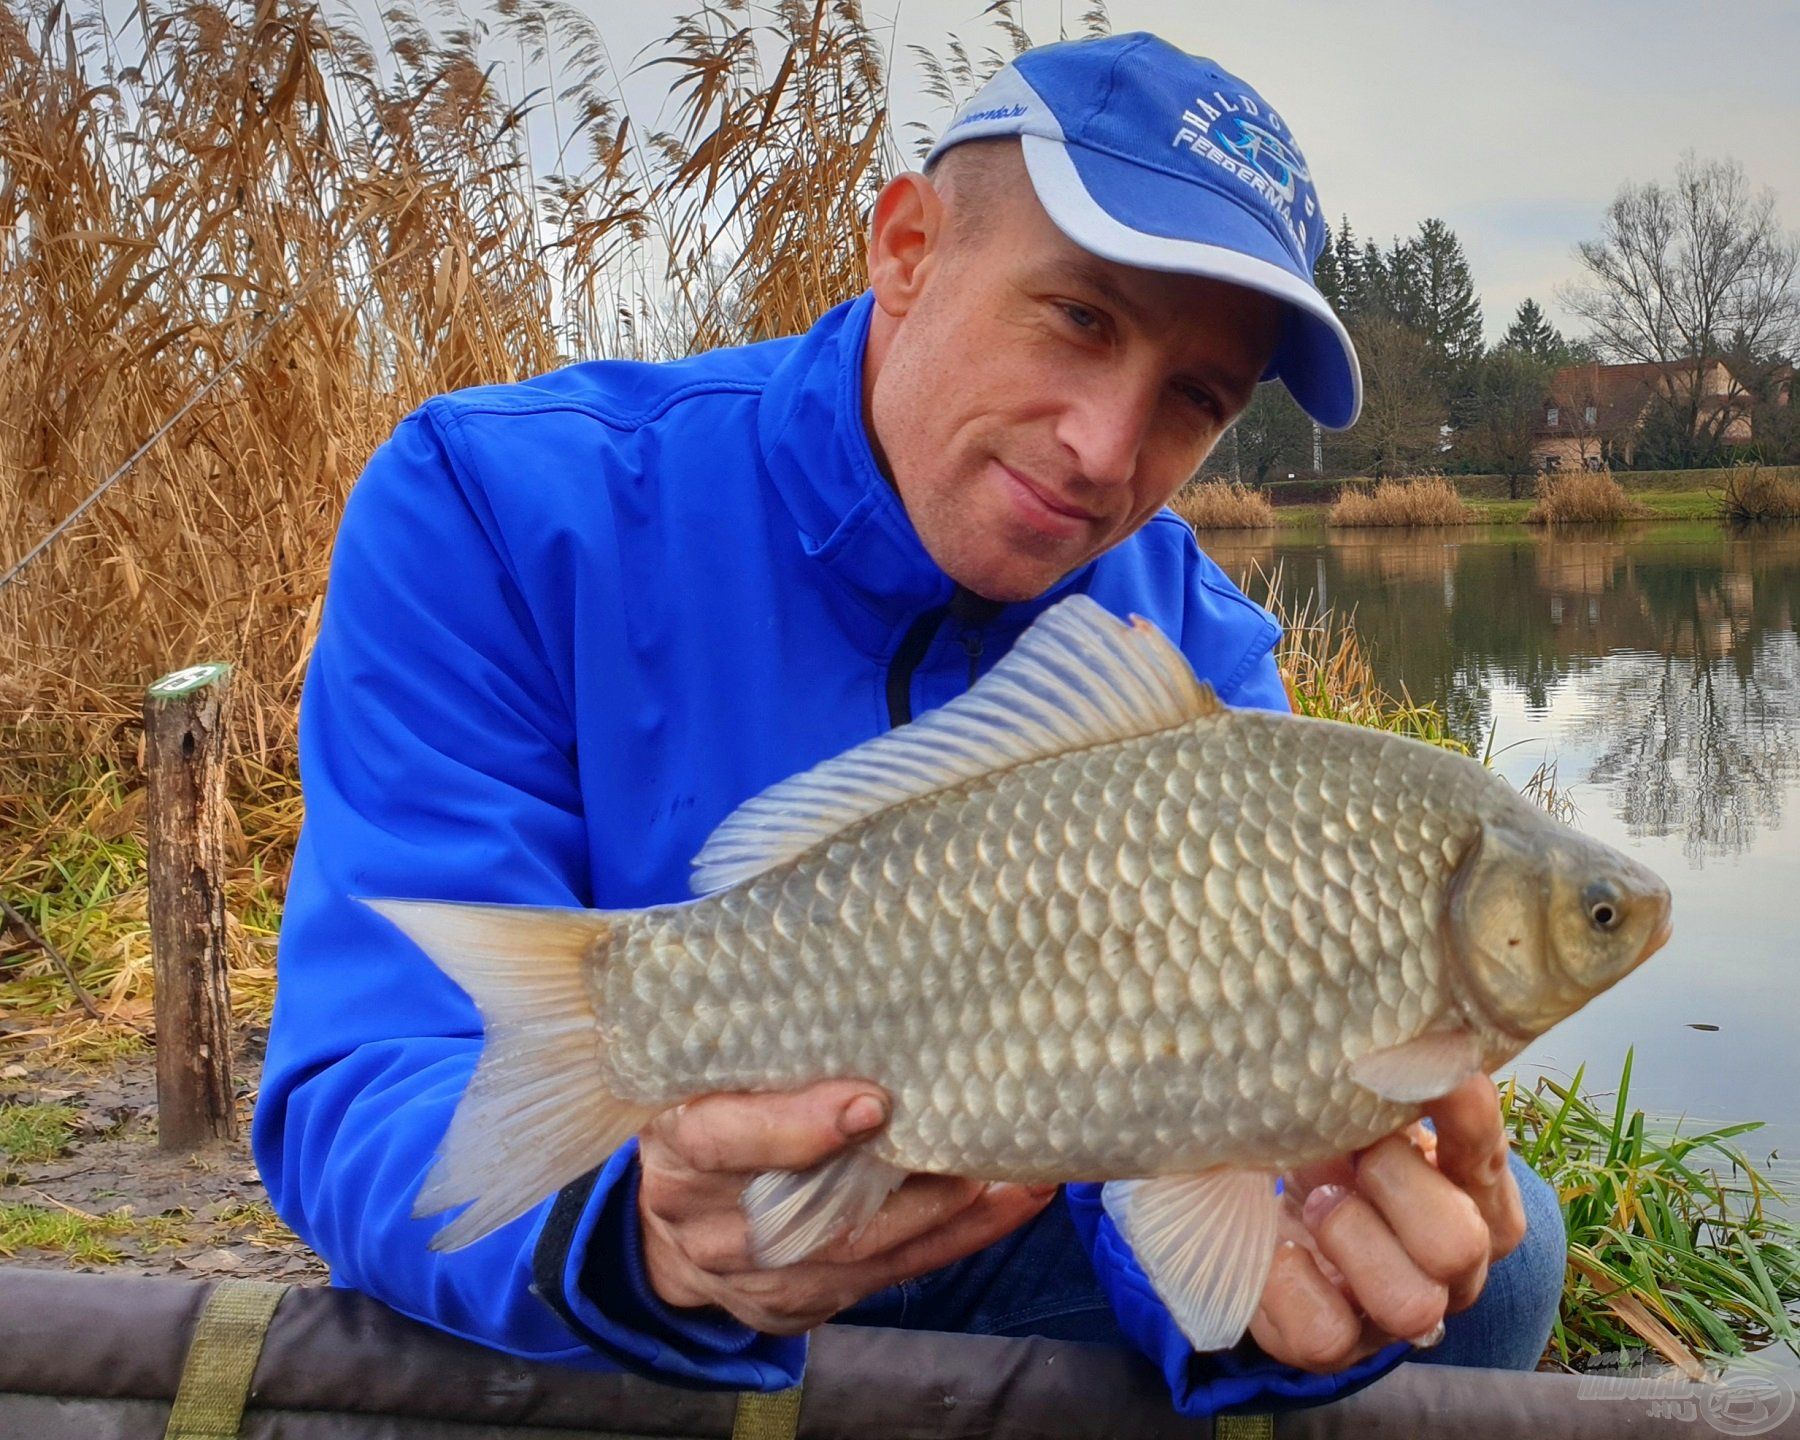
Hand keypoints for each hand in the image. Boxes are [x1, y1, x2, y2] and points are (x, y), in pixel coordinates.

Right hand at [637, 1079, 1056, 1334]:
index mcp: (678, 1144)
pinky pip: (880, 1281)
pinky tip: (1001, 1207)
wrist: (667, 1232)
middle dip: (908, 1189)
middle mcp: (708, 1224)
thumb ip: (767, 1051)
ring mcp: (751, 1278)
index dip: (794, 1127)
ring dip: (949, 1219)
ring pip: (858, 1259)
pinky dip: (947, 1242)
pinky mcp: (794, 1306)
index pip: (722, 1140)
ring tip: (1020, 1178)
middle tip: (982, 1145)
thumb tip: (866, 986)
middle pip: (808, 1218)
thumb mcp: (705, 1076)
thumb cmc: (705, 1118)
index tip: (871, 1103)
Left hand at [1248, 1075, 1527, 1372]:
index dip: (1464, 1119)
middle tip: (1349, 1151)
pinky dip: (1291, 1283)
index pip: (1488, 1160)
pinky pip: (1326, 1334)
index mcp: (1473, 1196)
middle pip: (1460, 1245)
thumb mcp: (1355, 1102)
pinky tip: (1277, 1244)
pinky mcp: (1335, 1344)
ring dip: (1349, 1235)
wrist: (1249, 1199)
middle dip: (1395, 1183)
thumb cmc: (1321, 1139)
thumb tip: (1407, 1031)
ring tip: (1310, 1199)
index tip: (1426, 1075)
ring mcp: (1396, 1313)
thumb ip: (1388, 1079)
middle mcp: (1452, 1266)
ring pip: (1410, 1302)